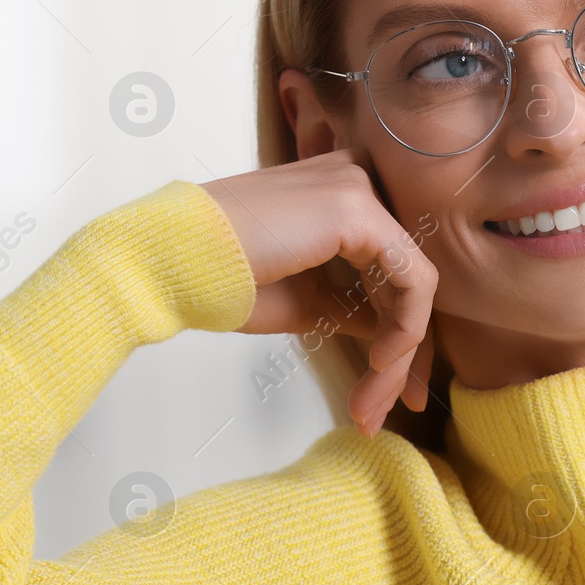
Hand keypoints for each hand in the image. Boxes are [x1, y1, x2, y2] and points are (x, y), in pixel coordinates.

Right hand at [201, 148, 438, 437]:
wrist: (169, 264)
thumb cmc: (226, 280)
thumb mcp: (308, 300)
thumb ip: (356, 307)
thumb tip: (394, 333)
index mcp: (344, 192)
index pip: (396, 267)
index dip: (403, 331)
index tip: (393, 387)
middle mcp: (359, 179)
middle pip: (410, 278)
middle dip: (408, 353)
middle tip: (397, 405)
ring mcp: (360, 189)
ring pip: (415, 286)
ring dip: (399, 356)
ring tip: (370, 404)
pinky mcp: (358, 210)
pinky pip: (413, 281)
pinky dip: (404, 331)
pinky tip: (378, 367)